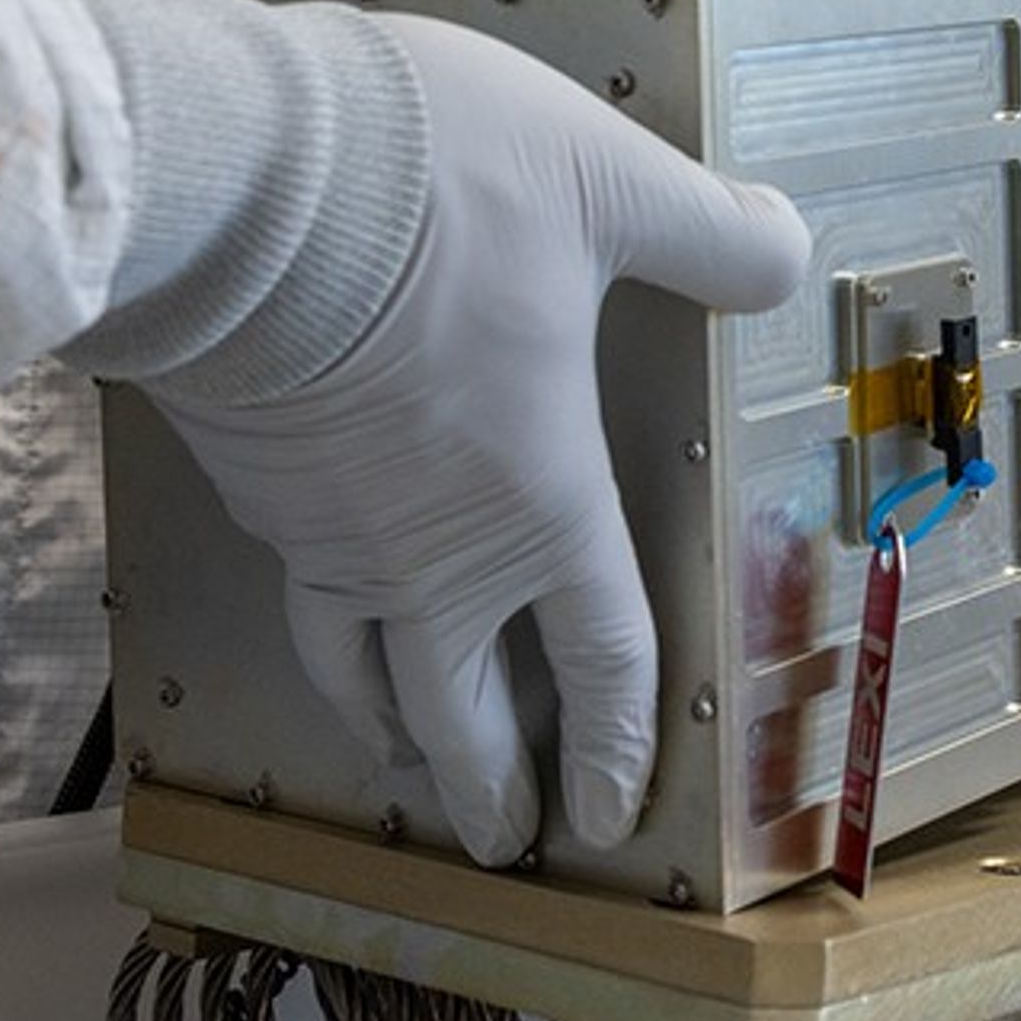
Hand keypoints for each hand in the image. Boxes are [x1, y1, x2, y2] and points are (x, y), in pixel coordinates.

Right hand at [146, 19, 810, 863]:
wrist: (232, 178)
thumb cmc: (434, 187)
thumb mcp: (611, 183)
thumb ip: (709, 232)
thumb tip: (788, 245)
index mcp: (538, 503)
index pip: (598, 657)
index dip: (609, 745)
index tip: (603, 817)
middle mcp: (426, 550)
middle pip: (457, 709)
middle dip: (483, 786)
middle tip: (496, 842)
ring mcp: (317, 527)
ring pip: (352, 667)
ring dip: (386, 723)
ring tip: (395, 749)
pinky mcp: (237, 478)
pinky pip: (288, 581)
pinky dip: (317, 619)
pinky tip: (317, 584)